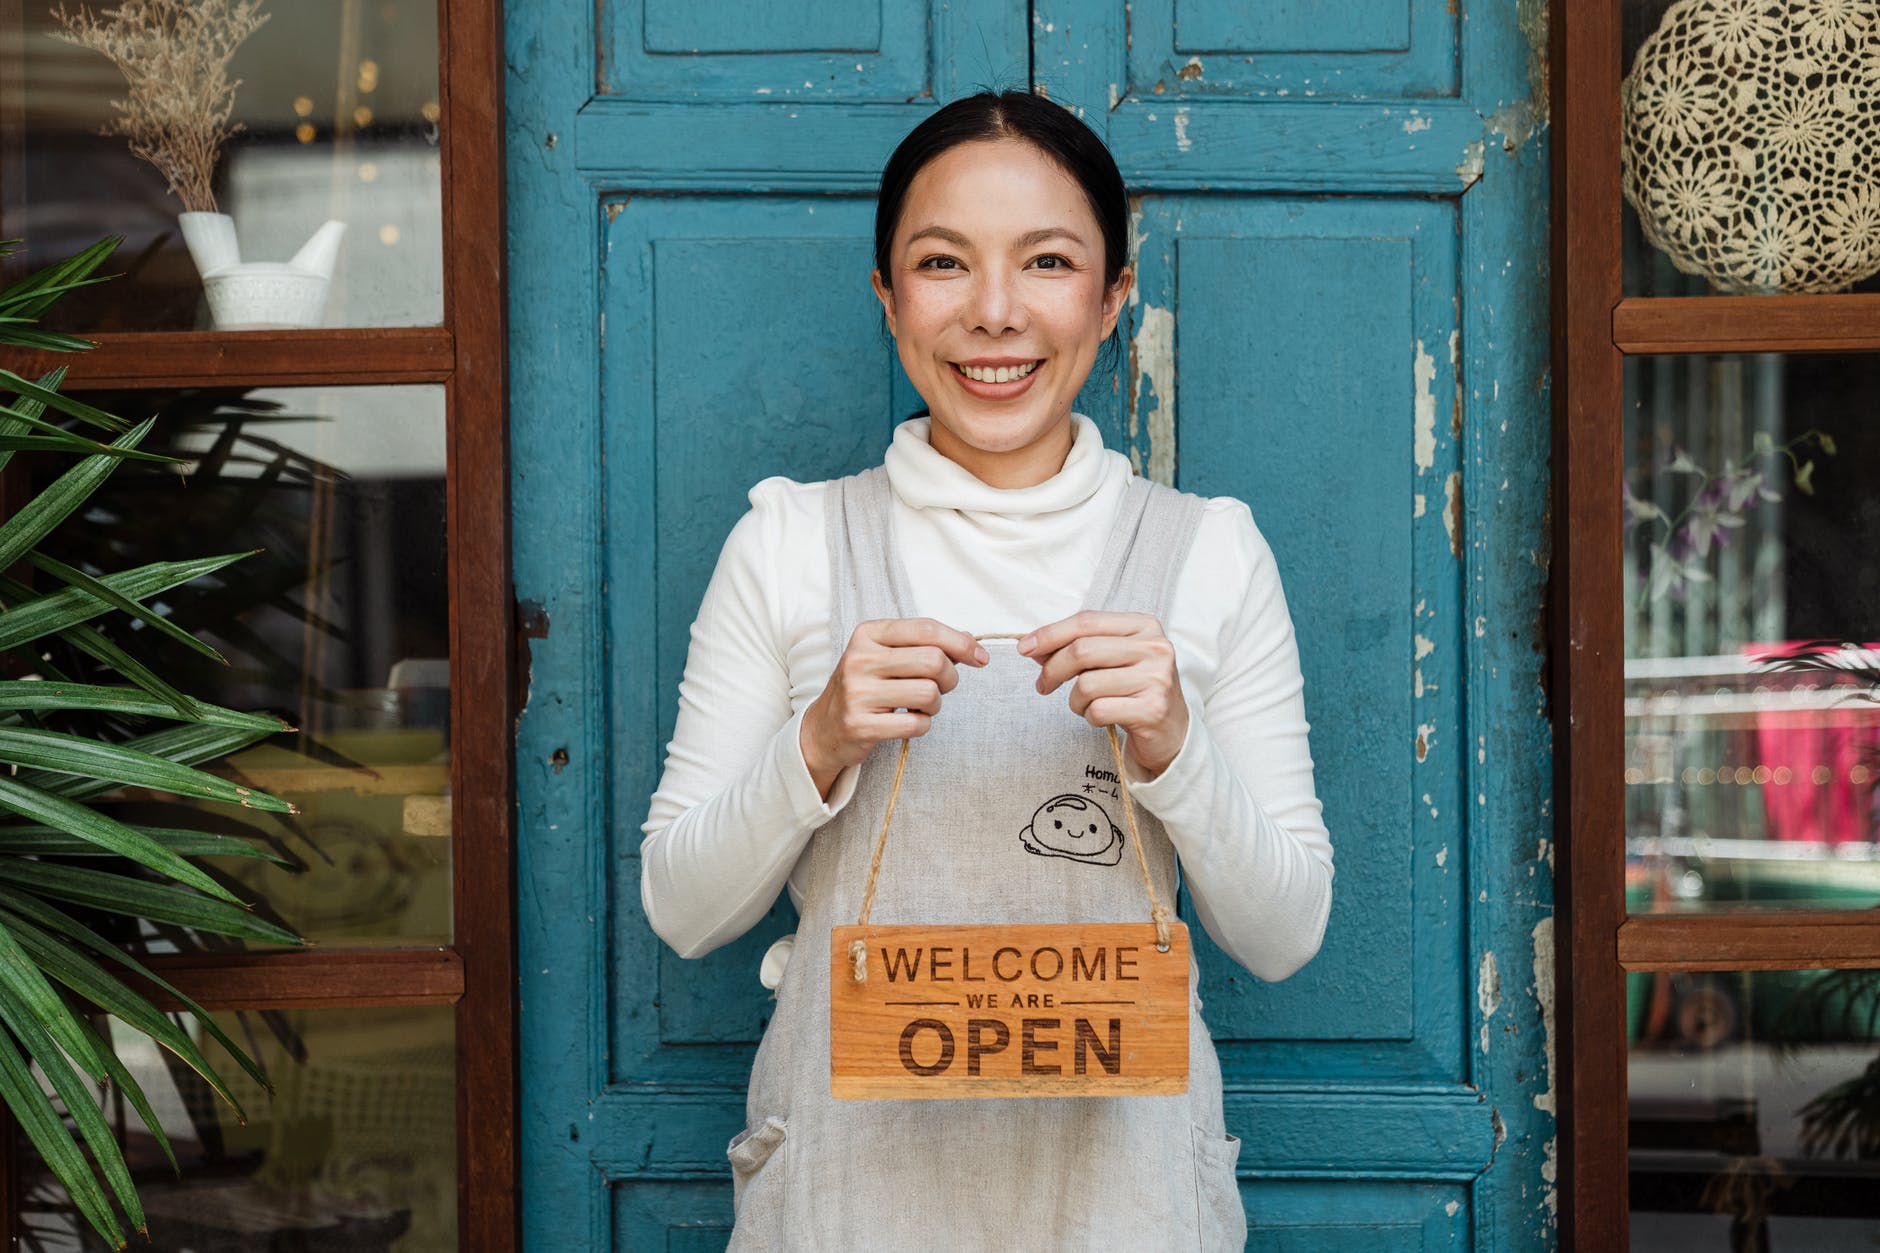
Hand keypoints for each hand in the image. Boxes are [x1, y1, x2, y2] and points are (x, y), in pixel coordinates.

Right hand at [801, 618, 988, 798]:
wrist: (825, 727)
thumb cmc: (866, 687)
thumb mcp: (887, 655)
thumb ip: (925, 644)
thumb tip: (970, 641)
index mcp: (868, 634)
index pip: (927, 629)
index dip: (962, 643)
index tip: (980, 657)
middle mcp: (860, 659)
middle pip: (933, 660)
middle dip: (950, 677)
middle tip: (942, 687)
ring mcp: (858, 692)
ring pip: (928, 693)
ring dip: (935, 704)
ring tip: (921, 706)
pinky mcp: (860, 724)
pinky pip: (916, 724)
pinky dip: (922, 725)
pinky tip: (908, 722)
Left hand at [1020, 611, 1188, 777]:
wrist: (1171, 731)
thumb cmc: (1133, 689)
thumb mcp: (1110, 659)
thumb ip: (1077, 647)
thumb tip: (1033, 647)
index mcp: (1144, 626)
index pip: (1087, 622)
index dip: (1050, 634)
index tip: (1024, 648)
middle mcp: (1155, 648)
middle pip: (1082, 651)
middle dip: (1053, 670)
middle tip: (1043, 686)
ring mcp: (1156, 679)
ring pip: (1086, 684)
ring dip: (1074, 700)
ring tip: (1086, 705)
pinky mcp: (1152, 710)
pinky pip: (1098, 710)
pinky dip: (1089, 717)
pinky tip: (1102, 717)